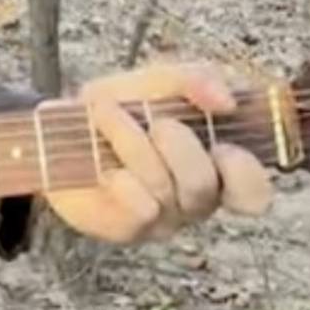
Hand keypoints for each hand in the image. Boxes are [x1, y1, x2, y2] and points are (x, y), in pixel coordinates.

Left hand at [45, 60, 272, 244]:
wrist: (56, 131)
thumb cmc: (120, 107)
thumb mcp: (159, 80)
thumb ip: (198, 79)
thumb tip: (226, 101)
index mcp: (216, 167)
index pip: (253, 194)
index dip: (244, 173)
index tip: (222, 145)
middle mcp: (195, 200)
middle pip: (203, 186)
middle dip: (177, 146)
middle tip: (157, 122)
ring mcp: (163, 219)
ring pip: (164, 190)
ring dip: (133, 143)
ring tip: (106, 114)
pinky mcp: (129, 230)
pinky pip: (140, 208)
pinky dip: (121, 177)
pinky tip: (104, 166)